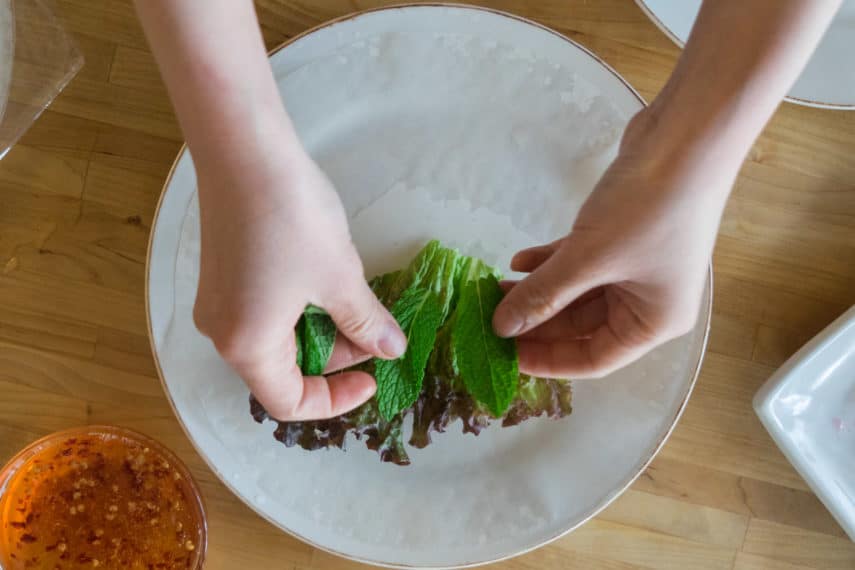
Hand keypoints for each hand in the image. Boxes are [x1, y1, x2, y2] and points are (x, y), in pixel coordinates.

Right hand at [192, 143, 406, 419]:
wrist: (244, 149)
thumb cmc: (292, 220)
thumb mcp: (340, 277)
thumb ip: (366, 322)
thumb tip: (392, 350)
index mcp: (246, 346)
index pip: (290, 403)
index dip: (336, 400)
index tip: (373, 377)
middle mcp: (222, 332)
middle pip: (282, 371)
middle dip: (333, 358)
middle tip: (372, 330)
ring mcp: (217, 302)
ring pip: (275, 340)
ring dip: (319, 331)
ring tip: (352, 299)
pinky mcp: (221, 275)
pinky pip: (262, 313)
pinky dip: (298, 311)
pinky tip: (324, 280)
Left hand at [493, 110, 739, 377]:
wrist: (687, 137)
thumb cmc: (646, 209)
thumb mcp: (587, 259)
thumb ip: (542, 295)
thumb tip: (502, 328)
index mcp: (653, 322)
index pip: (593, 359)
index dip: (546, 361)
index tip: (504, 357)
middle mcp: (648, 301)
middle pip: (581, 326)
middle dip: (536, 321)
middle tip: (490, 319)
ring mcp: (637, 268)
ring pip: (577, 292)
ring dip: (539, 290)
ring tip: (494, 288)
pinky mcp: (624, 237)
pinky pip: (581, 262)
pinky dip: (552, 262)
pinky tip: (519, 260)